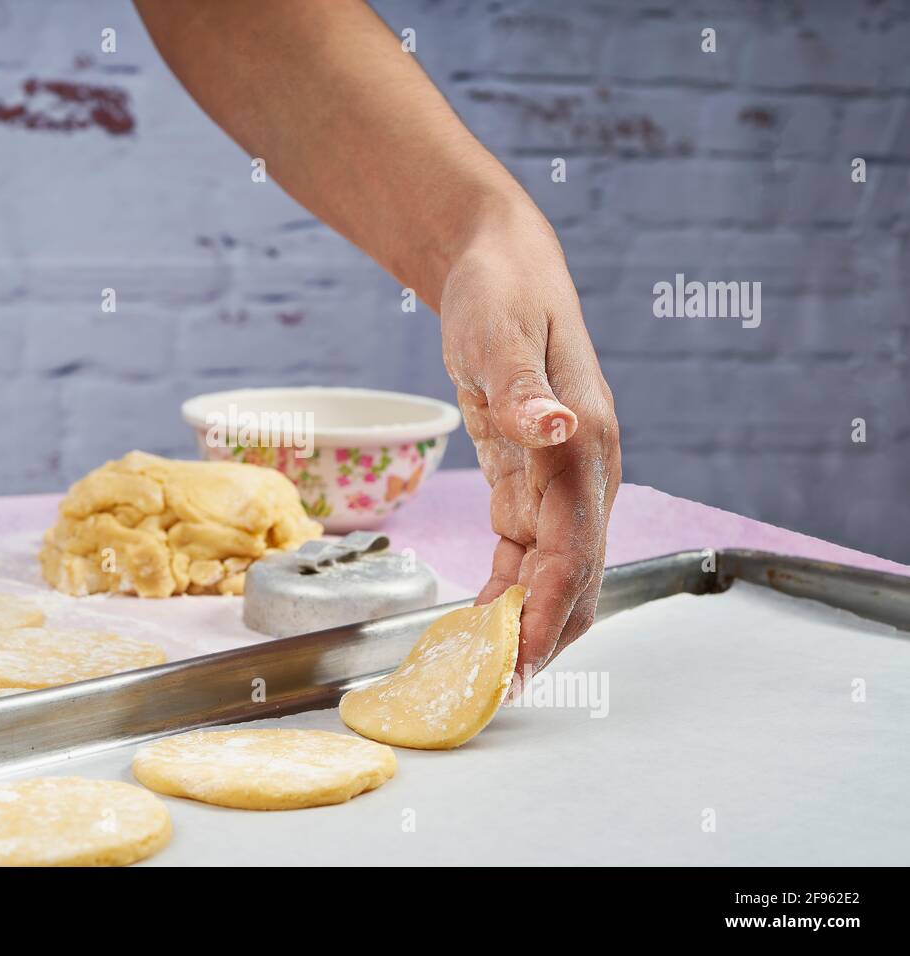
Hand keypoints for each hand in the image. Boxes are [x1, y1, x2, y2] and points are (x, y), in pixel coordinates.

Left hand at [440, 197, 620, 688]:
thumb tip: (553, 428)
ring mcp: (560, 483)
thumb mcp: (499, 332)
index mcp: (582, 446)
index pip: (575, 551)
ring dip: (525, 624)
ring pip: (554, 575)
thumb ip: (523, 389)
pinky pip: (528, 554)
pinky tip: (479, 621)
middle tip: (494, 689)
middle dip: (542, 637)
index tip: (519, 664)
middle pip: (575, 578)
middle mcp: (582, 472)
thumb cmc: (502, 293)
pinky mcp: (531, 483)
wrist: (501, 264)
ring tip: (482, 672)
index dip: (550, 613)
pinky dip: (509, 593)